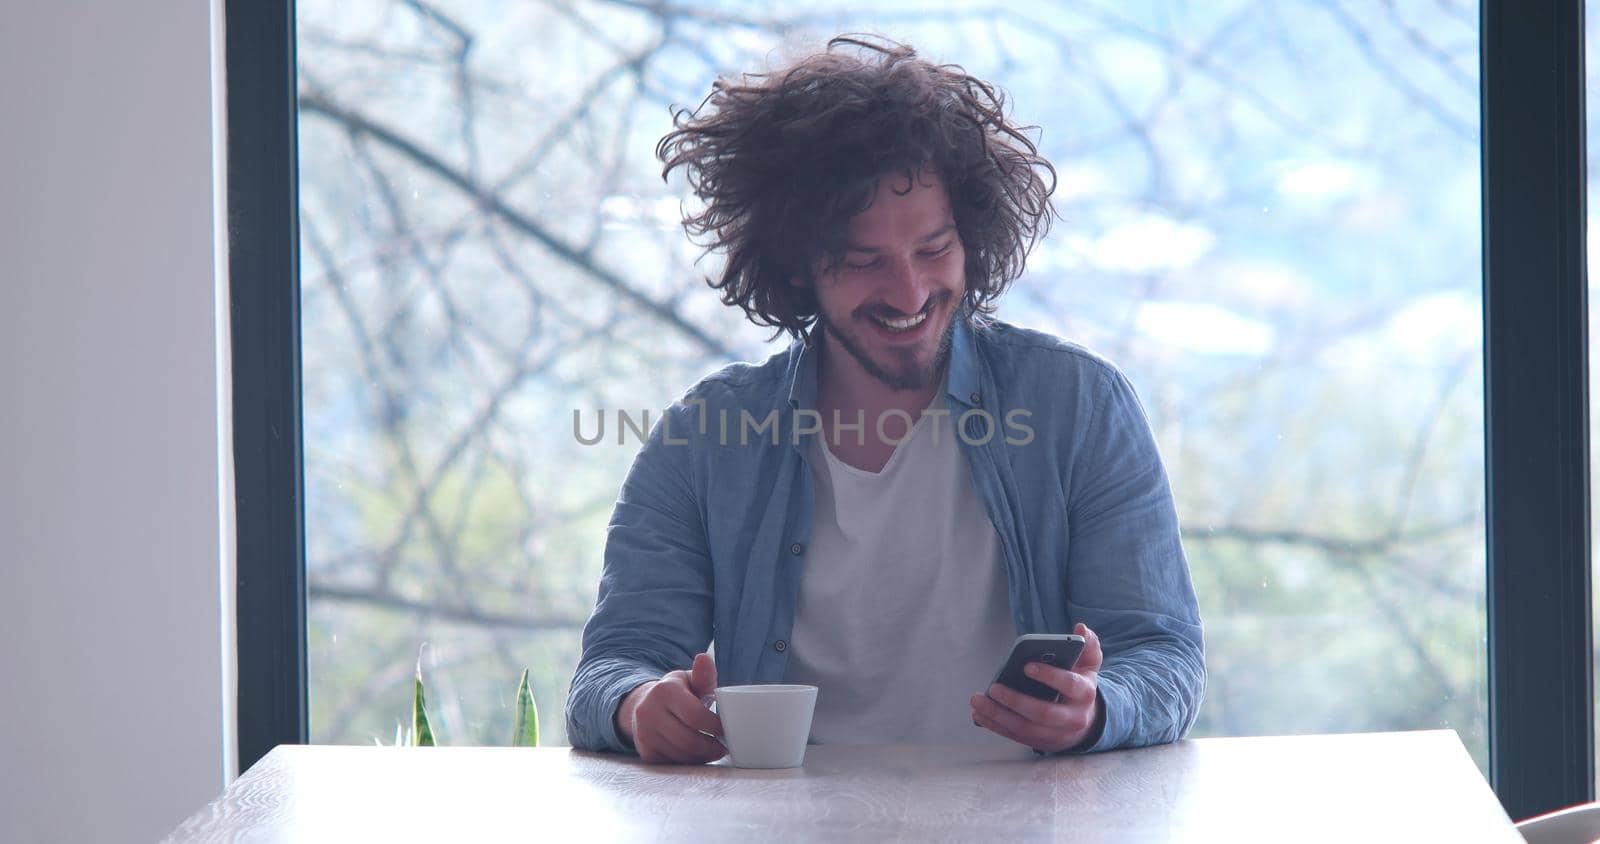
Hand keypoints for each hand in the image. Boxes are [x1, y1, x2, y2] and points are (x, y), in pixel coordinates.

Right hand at [615, 652, 725, 763]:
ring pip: (681, 754)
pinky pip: (672, 762)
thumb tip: (704, 658)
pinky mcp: (644, 751)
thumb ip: (703, 674)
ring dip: (701, 756)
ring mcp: (643, 733)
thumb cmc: (677, 692)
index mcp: (664, 691)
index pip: (696, 716)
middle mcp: (648, 712)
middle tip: (723, 747)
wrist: (645, 705)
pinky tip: (696, 753)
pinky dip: (688, 761)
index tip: (727, 730)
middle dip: (711, 747)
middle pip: (688, 740)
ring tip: (713, 750)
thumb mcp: (689, 680)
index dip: (715, 727)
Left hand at [971, 623, 1104, 752]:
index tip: (1027, 666)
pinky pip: (1015, 736)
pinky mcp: (1040, 742)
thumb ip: (1088, 644)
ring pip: (1025, 729)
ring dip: (998, 715)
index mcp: (1085, 693)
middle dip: (1016, 701)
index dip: (1049, 676)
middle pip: (1043, 713)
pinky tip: (978, 714)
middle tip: (994, 687)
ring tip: (977, 700)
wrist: (1087, 720)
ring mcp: (1056, 734)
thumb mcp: (1089, 664)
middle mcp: (1073, 718)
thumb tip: (1080, 628)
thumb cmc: (1080, 684)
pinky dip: (995, 725)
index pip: (1069, 685)